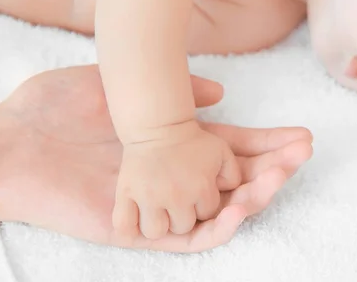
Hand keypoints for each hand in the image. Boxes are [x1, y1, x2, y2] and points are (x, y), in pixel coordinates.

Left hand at [0, 65, 312, 252]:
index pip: (233, 149)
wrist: (13, 138)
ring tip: (282, 174)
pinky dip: (219, 227)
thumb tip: (221, 93)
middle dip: (273, 168)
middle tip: (302, 153)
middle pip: (236, 179)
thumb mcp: (121, 84)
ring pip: (221, 209)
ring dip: (256, 196)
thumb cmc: (58, 107)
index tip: (300, 137)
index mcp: (174, 144)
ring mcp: (160, 204)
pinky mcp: (141, 230)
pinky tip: (243, 207)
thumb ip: (174, 89)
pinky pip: (189, 239)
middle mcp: (174, 176)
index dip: (267, 144)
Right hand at [114, 121, 241, 239]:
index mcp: (201, 187)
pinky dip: (128, 228)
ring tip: (156, 207)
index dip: (203, 205)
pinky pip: (124, 227)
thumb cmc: (191, 140)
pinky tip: (135, 218)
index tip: (196, 190)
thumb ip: (232, 176)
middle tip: (176, 196)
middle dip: (182, 216)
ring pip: (155, 232)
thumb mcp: (222, 153)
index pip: (207, 215)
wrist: (158, 123)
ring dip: (156, 223)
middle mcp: (176, 196)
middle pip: (182, 227)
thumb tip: (228, 193)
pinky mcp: (126, 193)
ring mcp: (149, 197)